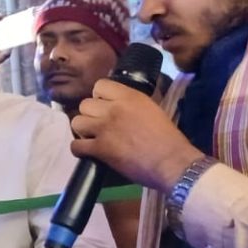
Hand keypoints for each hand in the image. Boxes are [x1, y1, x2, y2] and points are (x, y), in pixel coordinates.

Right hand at [0, 14, 12, 72]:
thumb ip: (6, 53)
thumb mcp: (1, 57)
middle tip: (7, 17)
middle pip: (4, 22)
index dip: (14, 24)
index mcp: (6, 38)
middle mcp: (0, 34)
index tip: (16, 21)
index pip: (11, 29)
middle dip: (6, 18)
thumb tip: (10, 49)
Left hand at [71, 79, 204, 191]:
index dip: (99, 96)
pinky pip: (76, 146)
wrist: (171, 162)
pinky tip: (88, 152)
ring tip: (92, 137)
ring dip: (82, 130)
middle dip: (90, 115)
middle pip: (84, 104)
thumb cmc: (168, 138)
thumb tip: (121, 106)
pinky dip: (79, 149)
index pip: (100, 85)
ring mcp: (104, 128)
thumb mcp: (152, 109)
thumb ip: (132, 104)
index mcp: (129, 96)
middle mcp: (113, 109)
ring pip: (76, 122)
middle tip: (99, 124)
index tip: (105, 106)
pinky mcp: (100, 148)